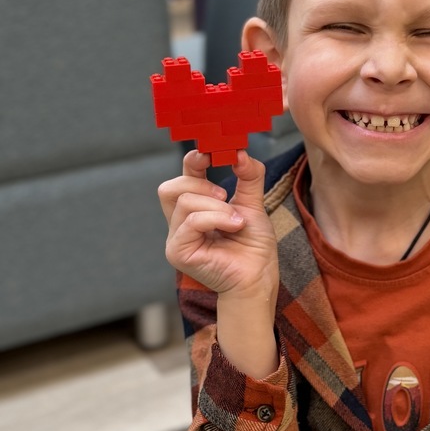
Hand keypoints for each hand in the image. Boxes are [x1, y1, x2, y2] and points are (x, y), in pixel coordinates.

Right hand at [158, 149, 278, 305]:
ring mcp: (176, 239)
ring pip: (184, 202)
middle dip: (200, 184)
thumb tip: (240, 152)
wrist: (258, 278)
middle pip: (170, 188)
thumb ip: (249, 177)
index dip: (192, 161)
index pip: (183, 178)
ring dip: (217, 206)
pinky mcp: (178, 252)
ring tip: (236, 221)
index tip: (209, 152)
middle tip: (226, 195)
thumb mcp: (254, 204)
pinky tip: (234, 226)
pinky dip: (216, 218)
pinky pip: (191, 222)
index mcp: (195, 210)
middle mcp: (180, 224)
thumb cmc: (253, 247)